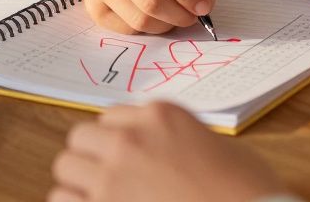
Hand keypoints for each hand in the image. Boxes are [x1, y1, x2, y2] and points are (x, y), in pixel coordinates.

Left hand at [49, 102, 286, 201]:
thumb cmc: (247, 191)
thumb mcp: (217, 147)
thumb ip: (178, 139)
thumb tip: (160, 151)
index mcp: (161, 116)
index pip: (113, 117)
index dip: (118, 139)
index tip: (125, 155)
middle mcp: (130, 139)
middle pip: (82, 136)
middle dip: (92, 157)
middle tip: (109, 177)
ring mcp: (112, 176)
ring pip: (66, 166)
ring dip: (79, 182)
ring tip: (100, 197)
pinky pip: (62, 199)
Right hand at [83, 0, 221, 34]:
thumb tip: (205, 3)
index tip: (203, 6)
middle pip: (152, 1)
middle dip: (180, 15)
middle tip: (192, 17)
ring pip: (141, 20)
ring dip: (166, 25)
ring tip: (174, 16)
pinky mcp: (94, 8)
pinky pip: (129, 29)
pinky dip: (149, 29)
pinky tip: (154, 17)